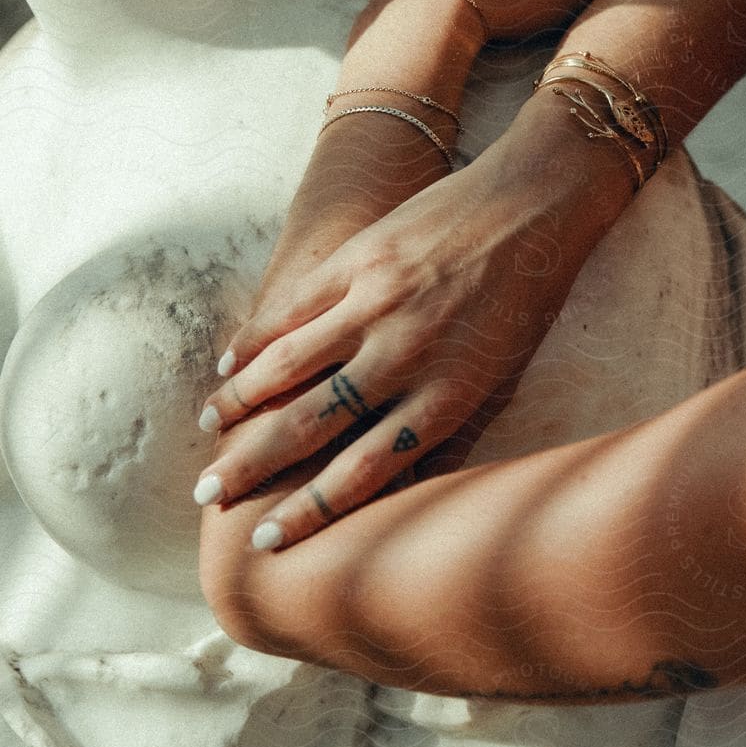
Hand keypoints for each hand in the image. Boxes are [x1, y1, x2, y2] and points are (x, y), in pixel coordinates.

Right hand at [193, 134, 616, 548]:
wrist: (535, 204)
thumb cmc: (527, 299)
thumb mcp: (503, 378)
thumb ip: (451, 431)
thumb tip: (403, 491)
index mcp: (447, 396)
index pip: (363, 470)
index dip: (309, 510)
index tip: (267, 541)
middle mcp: (406, 356)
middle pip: (311, 425)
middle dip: (254, 466)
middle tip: (209, 495)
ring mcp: (377, 304)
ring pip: (289, 364)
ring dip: (241, 399)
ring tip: (210, 426)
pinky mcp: (360, 259)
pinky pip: (295, 307)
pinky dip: (257, 336)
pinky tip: (230, 360)